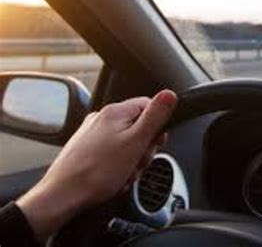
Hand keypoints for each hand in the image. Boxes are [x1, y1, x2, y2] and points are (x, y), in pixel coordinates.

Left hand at [17, 90, 176, 238]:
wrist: (63, 195)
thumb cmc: (97, 172)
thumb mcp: (136, 142)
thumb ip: (155, 117)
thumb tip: (169, 94)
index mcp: (115, 112)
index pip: (149, 107)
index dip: (157, 127)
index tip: (154, 143)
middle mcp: (102, 118)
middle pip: (139, 127)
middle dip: (143, 149)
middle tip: (136, 163)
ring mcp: (93, 134)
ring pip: (127, 144)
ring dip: (132, 162)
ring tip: (123, 174)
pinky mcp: (87, 149)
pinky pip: (113, 154)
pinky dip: (118, 167)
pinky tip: (114, 178)